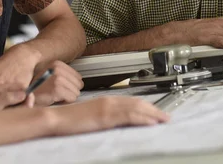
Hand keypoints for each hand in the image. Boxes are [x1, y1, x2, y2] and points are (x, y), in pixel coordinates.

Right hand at [32, 61, 83, 105]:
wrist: (24, 97)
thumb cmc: (37, 89)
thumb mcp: (50, 76)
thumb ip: (64, 75)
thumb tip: (80, 82)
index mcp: (57, 64)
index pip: (78, 76)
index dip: (71, 85)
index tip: (63, 88)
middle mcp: (58, 69)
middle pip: (78, 84)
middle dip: (70, 91)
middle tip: (58, 93)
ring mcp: (57, 78)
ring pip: (76, 92)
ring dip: (67, 97)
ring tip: (56, 96)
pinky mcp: (57, 89)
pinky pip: (72, 98)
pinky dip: (65, 101)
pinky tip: (55, 99)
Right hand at [50, 96, 168, 134]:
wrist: (56, 119)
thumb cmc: (71, 120)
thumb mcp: (92, 116)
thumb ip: (106, 116)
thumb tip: (118, 122)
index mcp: (107, 100)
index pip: (132, 102)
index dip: (147, 107)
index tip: (156, 112)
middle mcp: (109, 101)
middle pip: (137, 103)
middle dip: (154, 109)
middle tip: (166, 116)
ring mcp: (108, 107)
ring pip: (136, 108)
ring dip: (152, 114)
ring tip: (163, 119)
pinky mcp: (105, 116)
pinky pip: (128, 116)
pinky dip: (142, 118)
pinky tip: (150, 122)